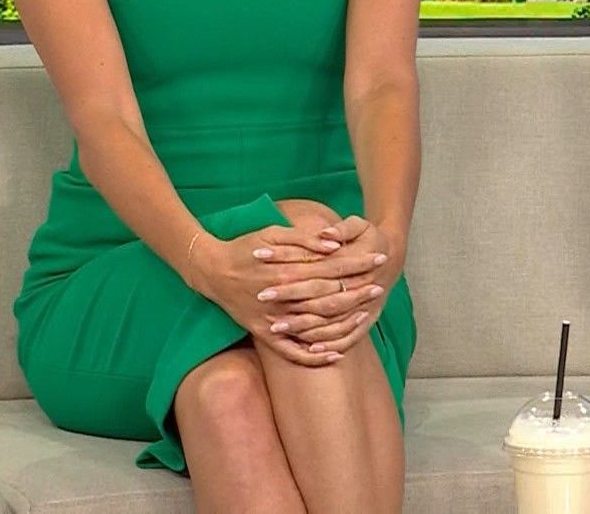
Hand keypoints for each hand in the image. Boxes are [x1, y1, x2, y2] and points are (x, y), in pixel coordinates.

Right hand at [185, 224, 383, 366]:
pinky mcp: (263, 333)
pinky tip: (335, 356)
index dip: (357, 264)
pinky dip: (313, 356)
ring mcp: (272, 318)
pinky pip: (291, 351)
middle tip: (379, 288)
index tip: (378, 259)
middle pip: (327, 298)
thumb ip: (304, 239)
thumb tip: (335, 244)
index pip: (330, 269)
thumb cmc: (244, 247)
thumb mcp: (272, 233)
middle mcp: (281, 297)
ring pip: (314, 326)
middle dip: (356, 292)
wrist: (210, 270)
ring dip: (341, 322)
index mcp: (286, 270)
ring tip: (365, 315)